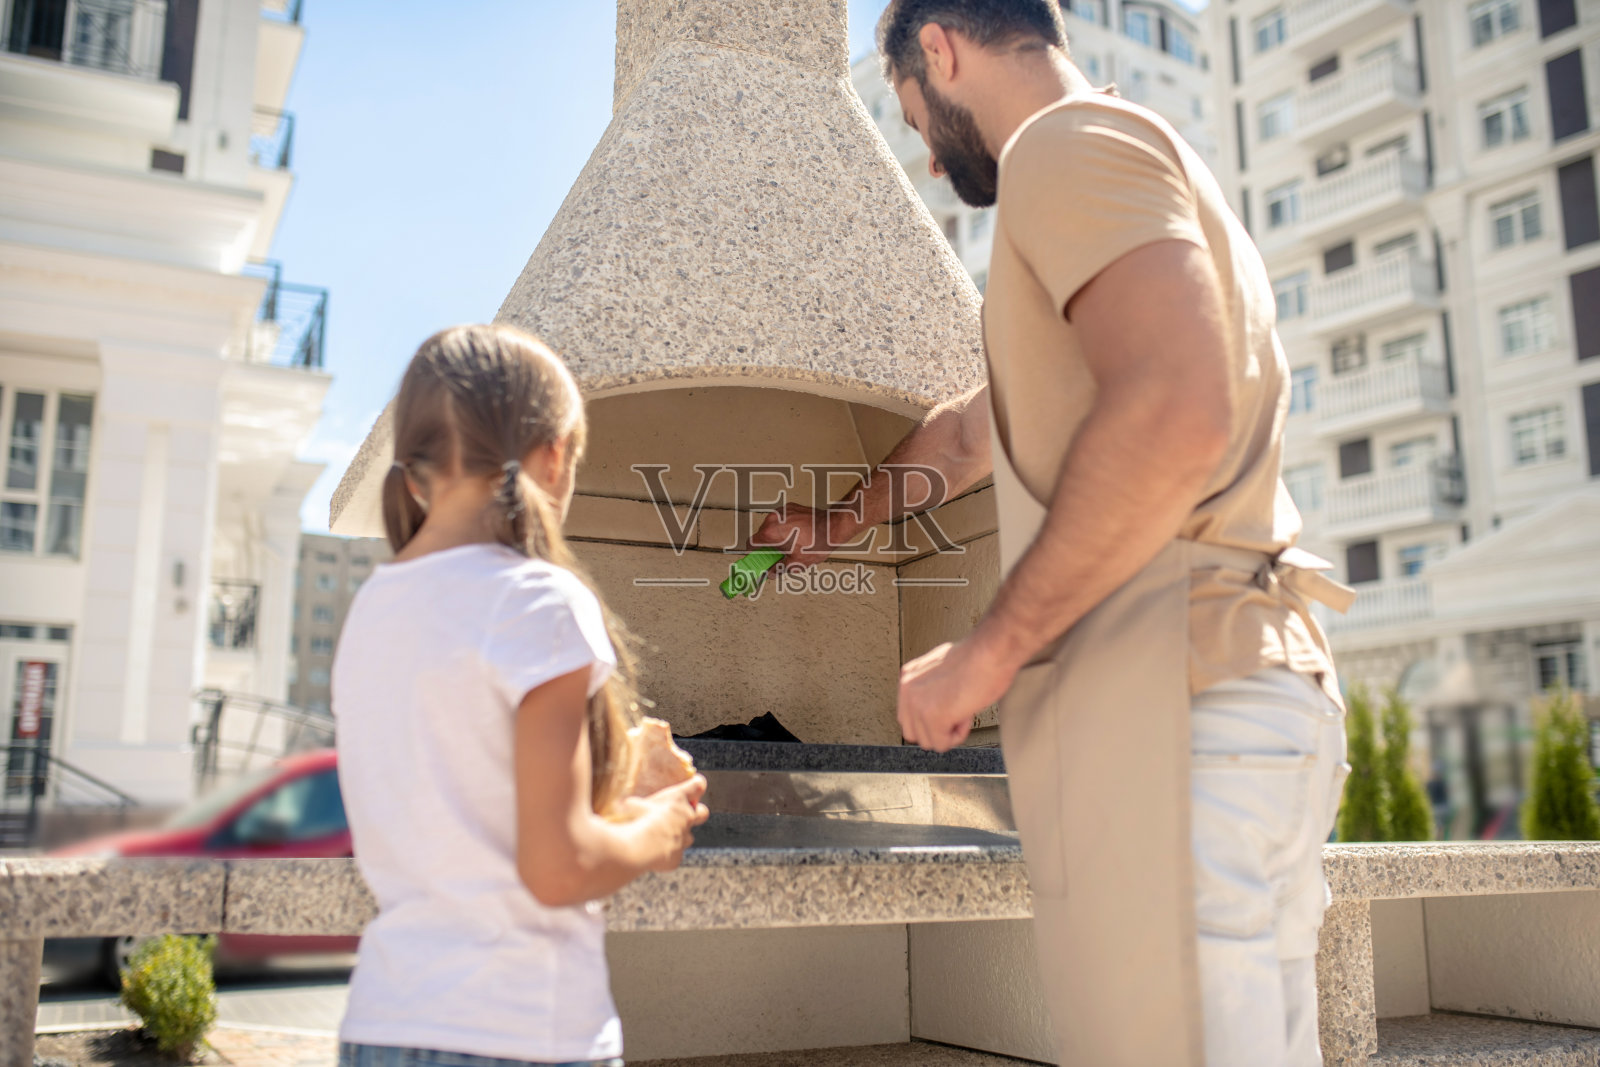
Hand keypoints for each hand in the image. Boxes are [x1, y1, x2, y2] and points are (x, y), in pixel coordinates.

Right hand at [617, 775, 709, 871]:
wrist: (635, 849)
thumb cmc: (630, 820)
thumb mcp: (628, 803)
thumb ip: (632, 802)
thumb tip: (619, 802)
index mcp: (677, 799)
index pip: (697, 786)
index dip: (696, 785)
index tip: (694, 784)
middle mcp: (685, 818)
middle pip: (702, 813)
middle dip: (695, 812)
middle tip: (681, 813)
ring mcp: (682, 840)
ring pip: (688, 837)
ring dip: (678, 836)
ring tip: (660, 836)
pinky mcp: (676, 859)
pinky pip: (675, 855)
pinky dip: (666, 855)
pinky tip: (651, 854)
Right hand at [752, 503, 847, 571]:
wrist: (832, 527)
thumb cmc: (816, 543)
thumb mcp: (796, 563)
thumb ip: (778, 569)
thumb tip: (771, 572)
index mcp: (770, 533)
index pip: (751, 544)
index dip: (753, 553)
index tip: (757, 559)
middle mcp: (773, 519)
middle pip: (762, 535)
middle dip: (768, 546)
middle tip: (777, 555)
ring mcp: (781, 511)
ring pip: (772, 526)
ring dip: (777, 536)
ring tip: (791, 544)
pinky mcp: (790, 507)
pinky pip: (782, 519)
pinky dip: (786, 527)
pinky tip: (797, 535)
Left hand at [898, 639, 1017, 752]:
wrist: (992, 650)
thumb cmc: (978, 656)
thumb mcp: (942, 669)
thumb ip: (930, 689)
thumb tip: (935, 705)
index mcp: (908, 677)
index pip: (908, 717)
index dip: (932, 719)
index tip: (950, 706)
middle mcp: (907, 689)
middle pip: (914, 734)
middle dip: (937, 729)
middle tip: (958, 710)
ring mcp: (918, 704)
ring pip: (928, 742)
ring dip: (949, 731)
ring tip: (964, 707)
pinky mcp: (933, 716)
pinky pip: (942, 744)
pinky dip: (958, 735)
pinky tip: (967, 712)